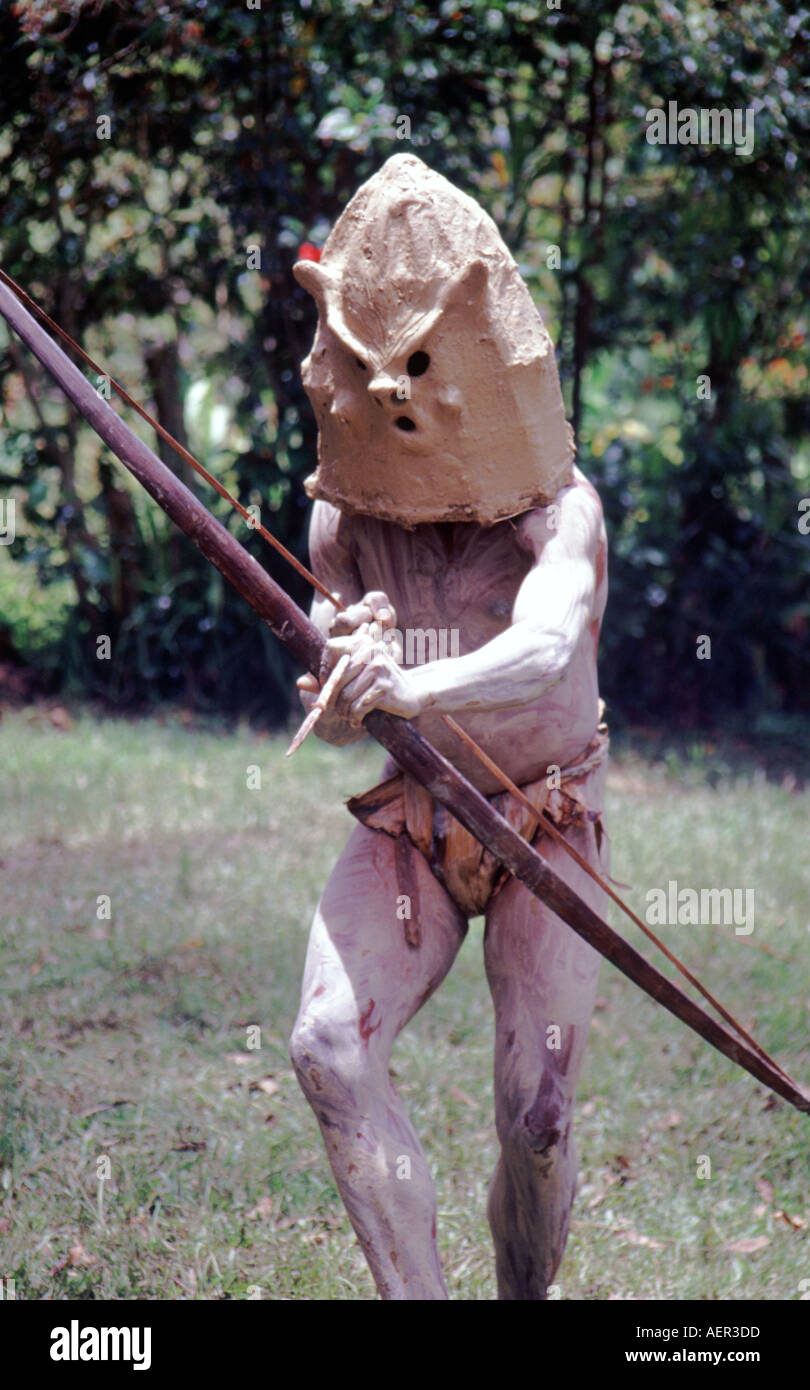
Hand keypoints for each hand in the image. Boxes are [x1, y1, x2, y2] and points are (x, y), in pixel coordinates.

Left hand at [297, 589, 397, 711]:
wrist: (413, 692)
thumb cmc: (378, 684)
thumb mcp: (354, 677)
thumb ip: (327, 679)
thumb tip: (300, 683)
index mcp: (361, 642)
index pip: (330, 649)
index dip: (324, 670)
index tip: (328, 686)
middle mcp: (370, 650)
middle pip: (336, 678)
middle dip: (334, 699)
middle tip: (341, 710)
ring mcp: (379, 668)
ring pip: (345, 696)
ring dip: (345, 712)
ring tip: (351, 716)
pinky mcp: (385, 687)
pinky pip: (358, 707)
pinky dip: (356, 718)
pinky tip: (360, 721)